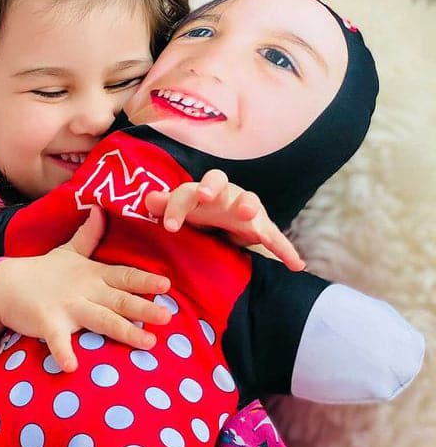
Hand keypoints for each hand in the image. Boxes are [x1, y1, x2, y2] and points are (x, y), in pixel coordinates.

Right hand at [0, 206, 171, 371]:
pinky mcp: (47, 322)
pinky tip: (73, 366)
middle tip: (168, 317)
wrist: (6, 284)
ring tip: (148, 342)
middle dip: (144, 307)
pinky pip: (58, 340)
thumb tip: (101, 209)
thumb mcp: (70, 251)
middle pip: (119, 299)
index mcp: (93, 274)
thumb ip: (90, 234)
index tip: (167, 285)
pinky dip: (64, 352)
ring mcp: (67, 306)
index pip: (124, 276)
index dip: (145, 281)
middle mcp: (85, 289)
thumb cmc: (44, 270)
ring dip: (124, 331)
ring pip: (101, 319)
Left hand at [145, 169, 304, 271]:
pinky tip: (297, 264)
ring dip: (248, 204)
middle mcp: (223, 193)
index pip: (185, 192)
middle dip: (211, 187)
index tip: (170, 226)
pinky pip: (275, 237)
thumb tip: (149, 199)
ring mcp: (245, 208)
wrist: (227, 220)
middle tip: (205, 196)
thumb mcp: (182, 211)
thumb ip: (166, 206)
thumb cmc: (199, 213)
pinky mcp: (262, 226)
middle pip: (218, 181)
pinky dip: (286, 250)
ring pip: (249, 200)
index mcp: (201, 190)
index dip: (177, 206)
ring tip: (247, 215)